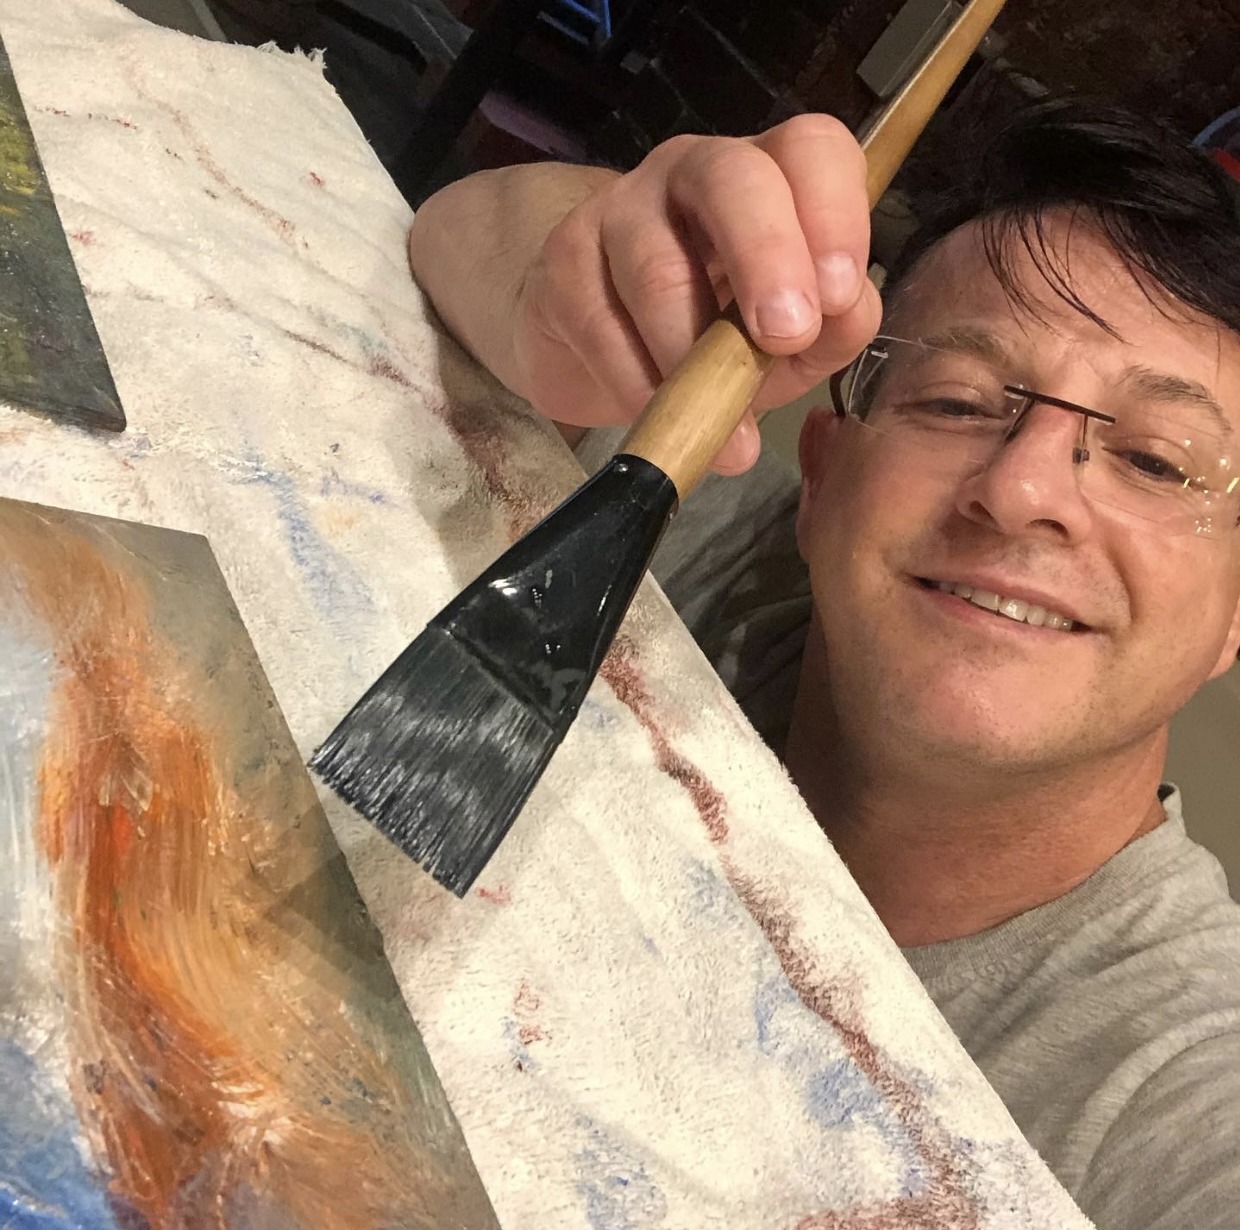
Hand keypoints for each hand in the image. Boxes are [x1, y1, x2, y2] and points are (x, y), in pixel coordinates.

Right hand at [511, 115, 881, 472]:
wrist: (598, 344)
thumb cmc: (713, 335)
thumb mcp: (789, 344)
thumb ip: (832, 331)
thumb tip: (845, 318)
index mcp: (772, 177)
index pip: (813, 149)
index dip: (834, 213)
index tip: (839, 296)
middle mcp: (697, 172)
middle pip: (733, 178)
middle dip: (767, 257)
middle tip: (787, 335)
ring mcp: (621, 208)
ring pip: (657, 265)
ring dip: (693, 351)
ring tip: (721, 420)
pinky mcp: (564, 261)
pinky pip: (601, 324)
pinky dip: (637, 384)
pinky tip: (661, 422)